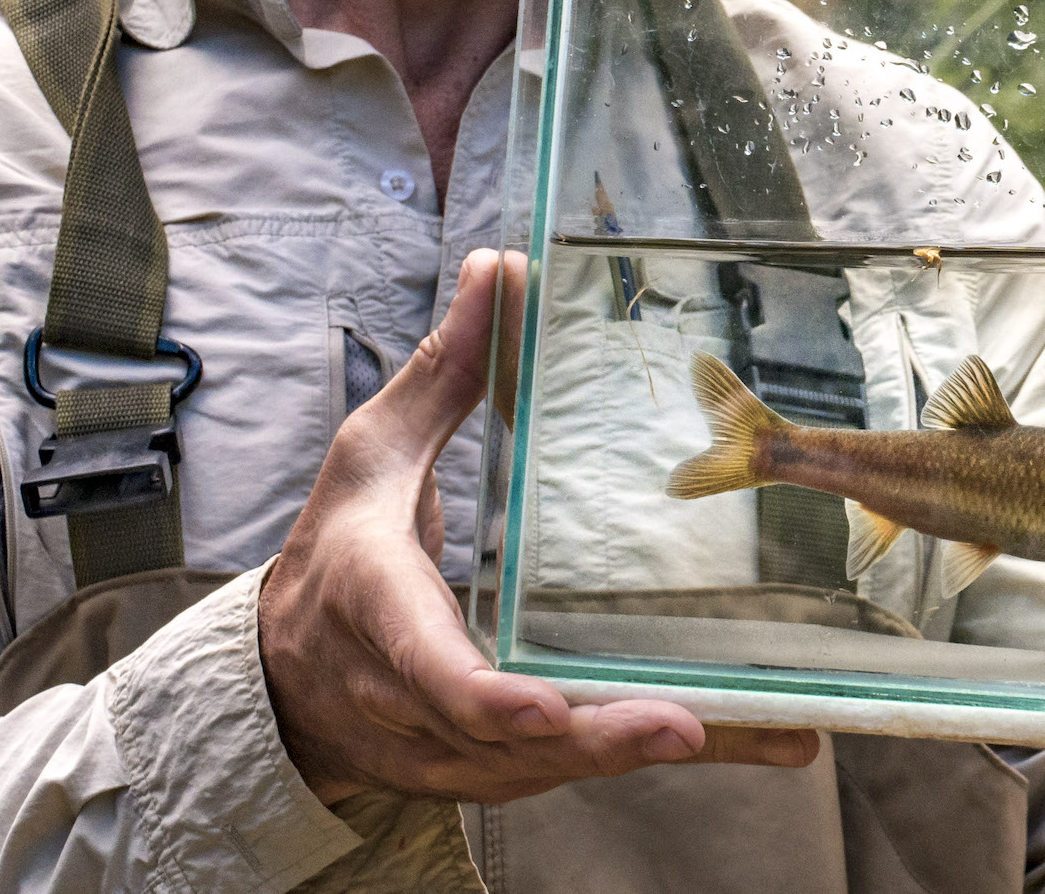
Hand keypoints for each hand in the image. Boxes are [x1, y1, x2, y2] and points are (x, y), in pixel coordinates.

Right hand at [259, 249, 819, 803]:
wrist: (280, 677)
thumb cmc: (337, 551)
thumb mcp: (376, 452)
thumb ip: (446, 368)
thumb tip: (500, 267)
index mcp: (375, 605)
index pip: (425, 661)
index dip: (481, 696)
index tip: (545, 711)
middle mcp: (405, 695)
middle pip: (502, 736)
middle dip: (595, 737)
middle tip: (685, 728)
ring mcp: (441, 748)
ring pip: (541, 771)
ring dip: (642, 757)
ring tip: (765, 739)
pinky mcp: (478, 773)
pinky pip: (563, 778)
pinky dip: (645, 762)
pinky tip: (748, 743)